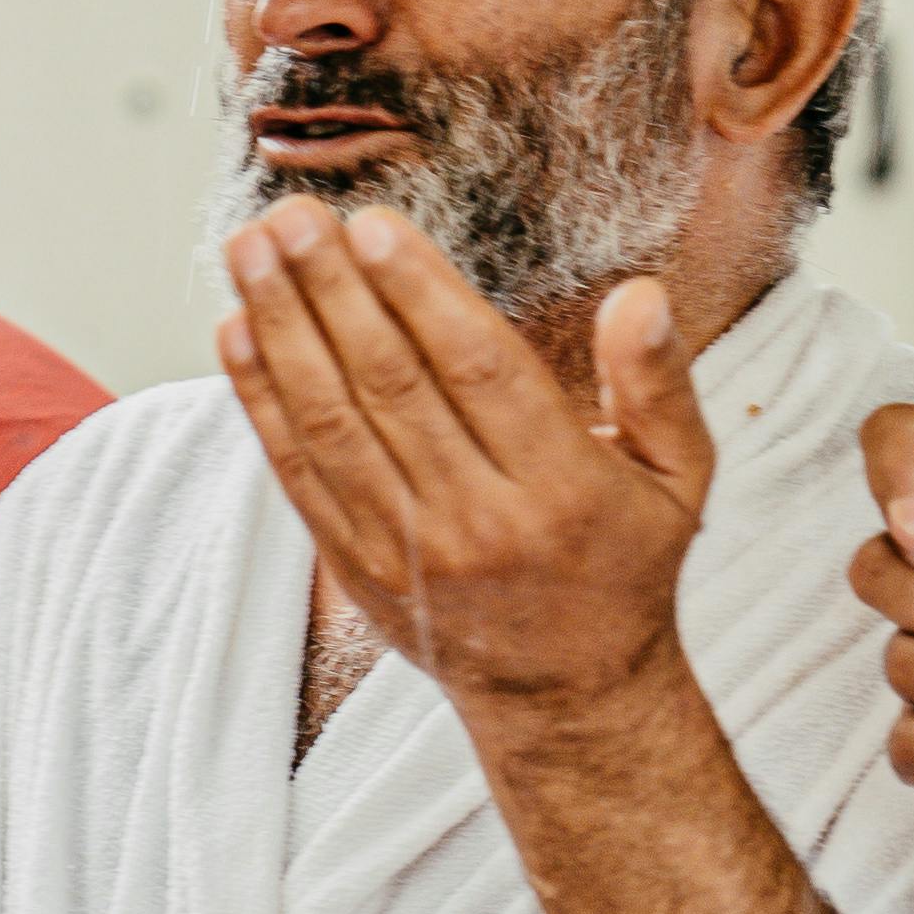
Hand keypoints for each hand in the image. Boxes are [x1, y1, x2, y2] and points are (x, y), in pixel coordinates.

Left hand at [212, 203, 707, 720]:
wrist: (568, 697)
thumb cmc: (626, 565)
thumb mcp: (679, 477)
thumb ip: (658, 382)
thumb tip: (639, 295)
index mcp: (562, 487)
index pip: (480, 370)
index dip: (422, 293)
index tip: (374, 224)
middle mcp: (478, 520)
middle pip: (391, 385)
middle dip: (332, 290)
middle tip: (290, 216)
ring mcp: (408, 548)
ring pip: (331, 423)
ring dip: (282, 330)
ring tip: (249, 250)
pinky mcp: (358, 567)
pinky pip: (298, 473)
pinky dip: (261, 401)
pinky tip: (235, 333)